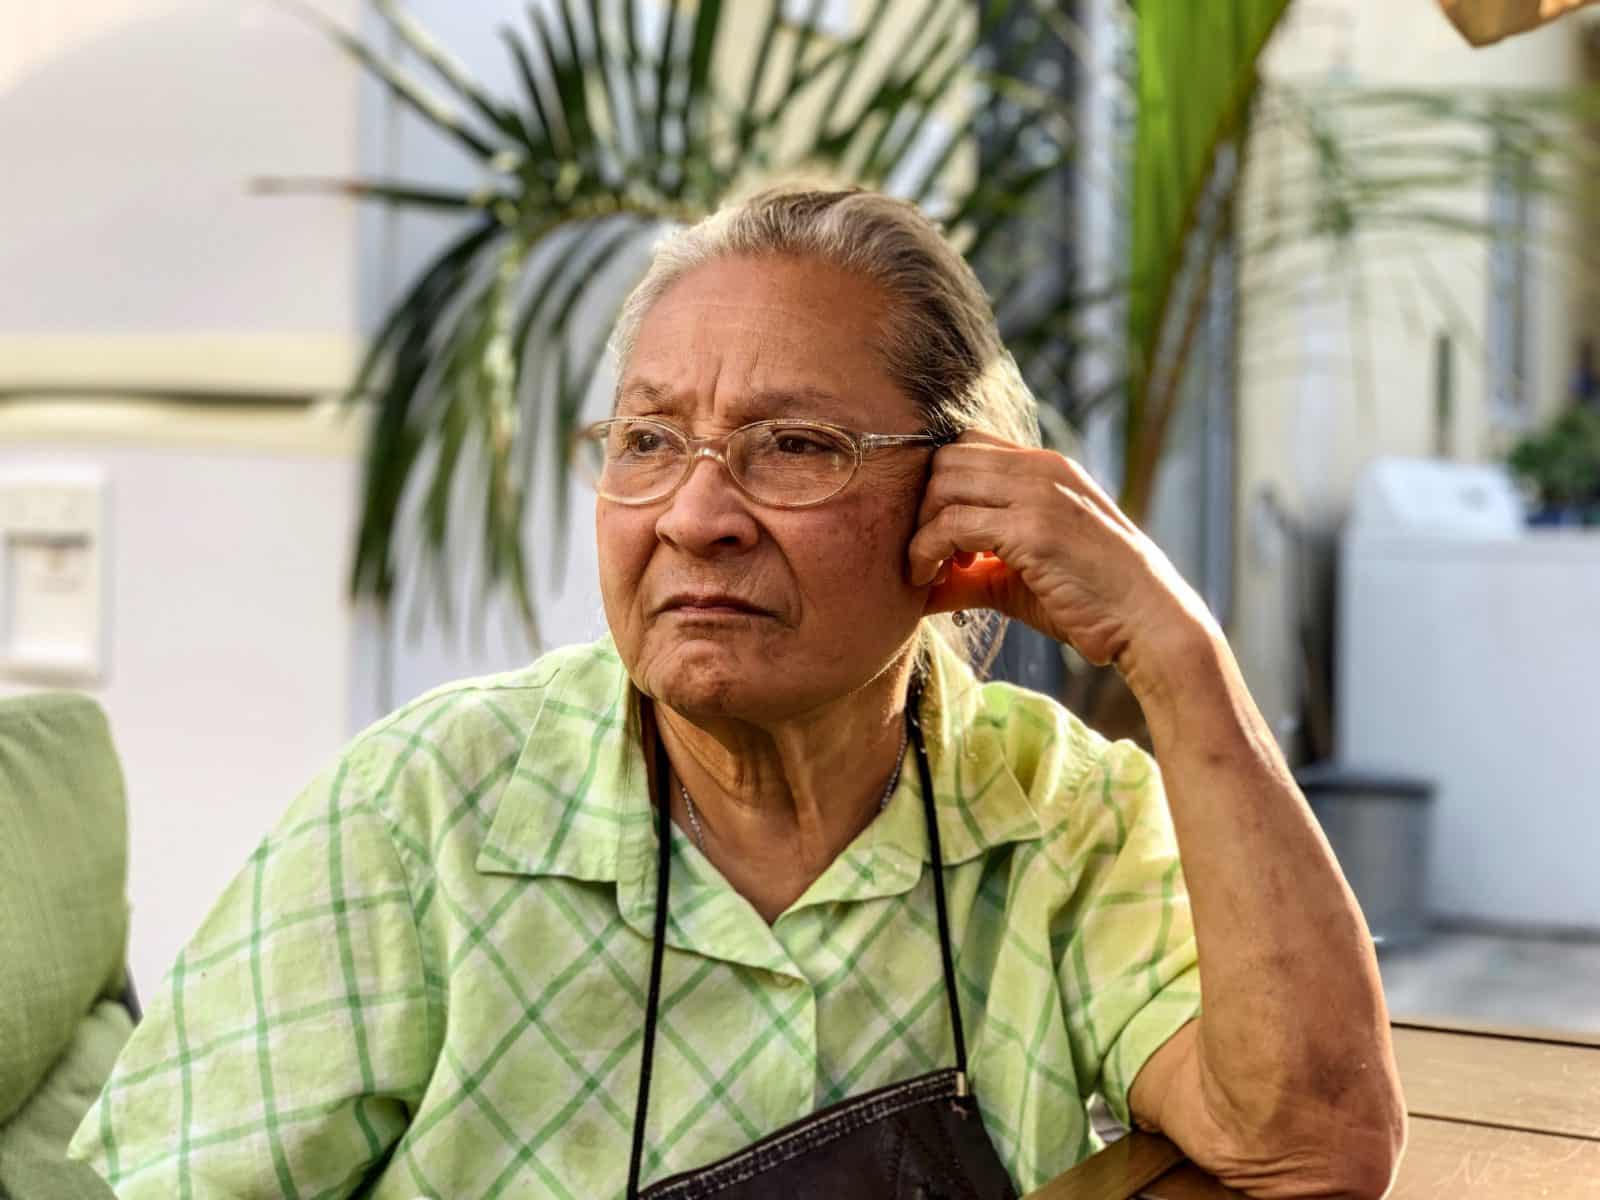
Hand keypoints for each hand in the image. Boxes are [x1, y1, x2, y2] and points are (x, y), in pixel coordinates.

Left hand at [908, 431, 1218, 679]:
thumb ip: (971, 572)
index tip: (938, 535)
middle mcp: (1042, 469)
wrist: (1148, 622)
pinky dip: (927, 551)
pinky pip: (953, 524)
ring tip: (928, 572)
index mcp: (1046, 468)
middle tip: (928, 554)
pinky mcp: (1032, 528)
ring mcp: (1038, 494)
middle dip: (923, 505)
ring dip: (921, 530)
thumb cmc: (1090, 601)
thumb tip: (918, 589)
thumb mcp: (1021, 577)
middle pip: (947, 458)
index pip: (968, 444)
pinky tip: (933, 581)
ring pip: (944, 484)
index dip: (939, 486)